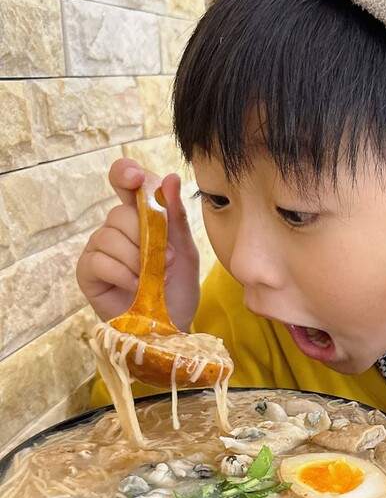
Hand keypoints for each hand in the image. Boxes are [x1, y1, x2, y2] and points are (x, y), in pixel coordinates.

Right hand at [76, 158, 199, 330]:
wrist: (171, 324)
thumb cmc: (177, 287)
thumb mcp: (185, 250)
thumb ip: (177, 216)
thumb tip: (170, 178)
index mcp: (141, 217)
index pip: (125, 182)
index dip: (126, 173)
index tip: (135, 178)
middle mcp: (116, 228)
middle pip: (120, 213)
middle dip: (147, 238)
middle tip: (168, 262)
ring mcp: (99, 248)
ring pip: (109, 236)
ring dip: (137, 260)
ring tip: (153, 279)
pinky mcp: (88, 271)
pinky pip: (100, 261)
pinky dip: (123, 274)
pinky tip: (136, 287)